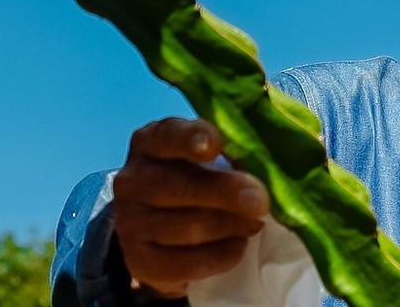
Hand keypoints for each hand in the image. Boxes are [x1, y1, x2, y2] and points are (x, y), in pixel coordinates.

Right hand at [112, 117, 270, 299]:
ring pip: (188, 227)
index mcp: (150, 142)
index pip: (168, 135)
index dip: (192, 138)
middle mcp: (132, 180)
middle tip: (261, 201)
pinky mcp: (140, 262)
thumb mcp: (201, 156)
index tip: (216, 145)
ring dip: (231, 226)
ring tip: (256, 223)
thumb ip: (228, 150)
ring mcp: (131, 223)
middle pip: (180, 186)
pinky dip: (220, 256)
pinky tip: (238, 246)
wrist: (156, 230)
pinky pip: (186, 264)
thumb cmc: (192, 178)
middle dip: (226, 192)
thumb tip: (268, 159)